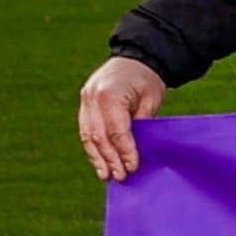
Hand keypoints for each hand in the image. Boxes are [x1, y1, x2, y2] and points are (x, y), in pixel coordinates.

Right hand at [78, 55, 168, 184]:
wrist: (135, 58)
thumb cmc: (147, 80)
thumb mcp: (151, 99)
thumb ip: (141, 122)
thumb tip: (134, 151)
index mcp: (110, 94)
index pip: (116, 130)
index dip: (124, 151)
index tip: (132, 166)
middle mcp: (92, 98)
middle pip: (99, 136)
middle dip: (110, 159)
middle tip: (120, 176)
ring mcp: (85, 101)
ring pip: (88, 136)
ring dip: (97, 158)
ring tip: (106, 175)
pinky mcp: (84, 106)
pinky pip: (86, 131)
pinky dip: (92, 147)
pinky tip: (99, 161)